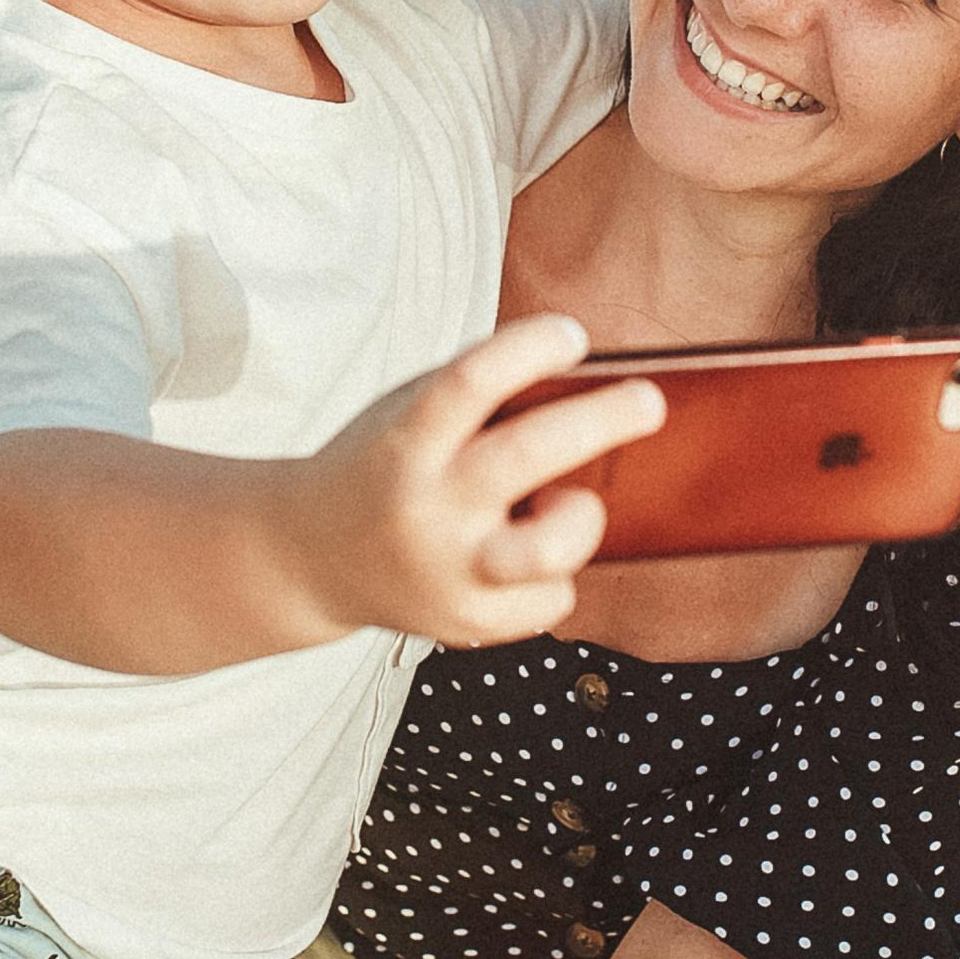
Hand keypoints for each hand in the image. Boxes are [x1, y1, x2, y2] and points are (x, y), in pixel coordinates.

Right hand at [282, 314, 663, 650]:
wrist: (310, 560)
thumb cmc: (384, 468)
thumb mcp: (405, 413)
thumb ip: (475, 394)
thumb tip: (582, 374)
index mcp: (406, 443)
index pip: (469, 383)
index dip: (529, 350)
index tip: (574, 334)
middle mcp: (428, 510)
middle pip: (526, 456)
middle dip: (601, 421)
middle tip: (648, 402)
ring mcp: (450, 574)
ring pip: (553, 549)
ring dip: (581, 515)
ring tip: (560, 503)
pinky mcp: (471, 624)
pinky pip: (555, 595)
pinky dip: (554, 568)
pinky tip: (514, 556)